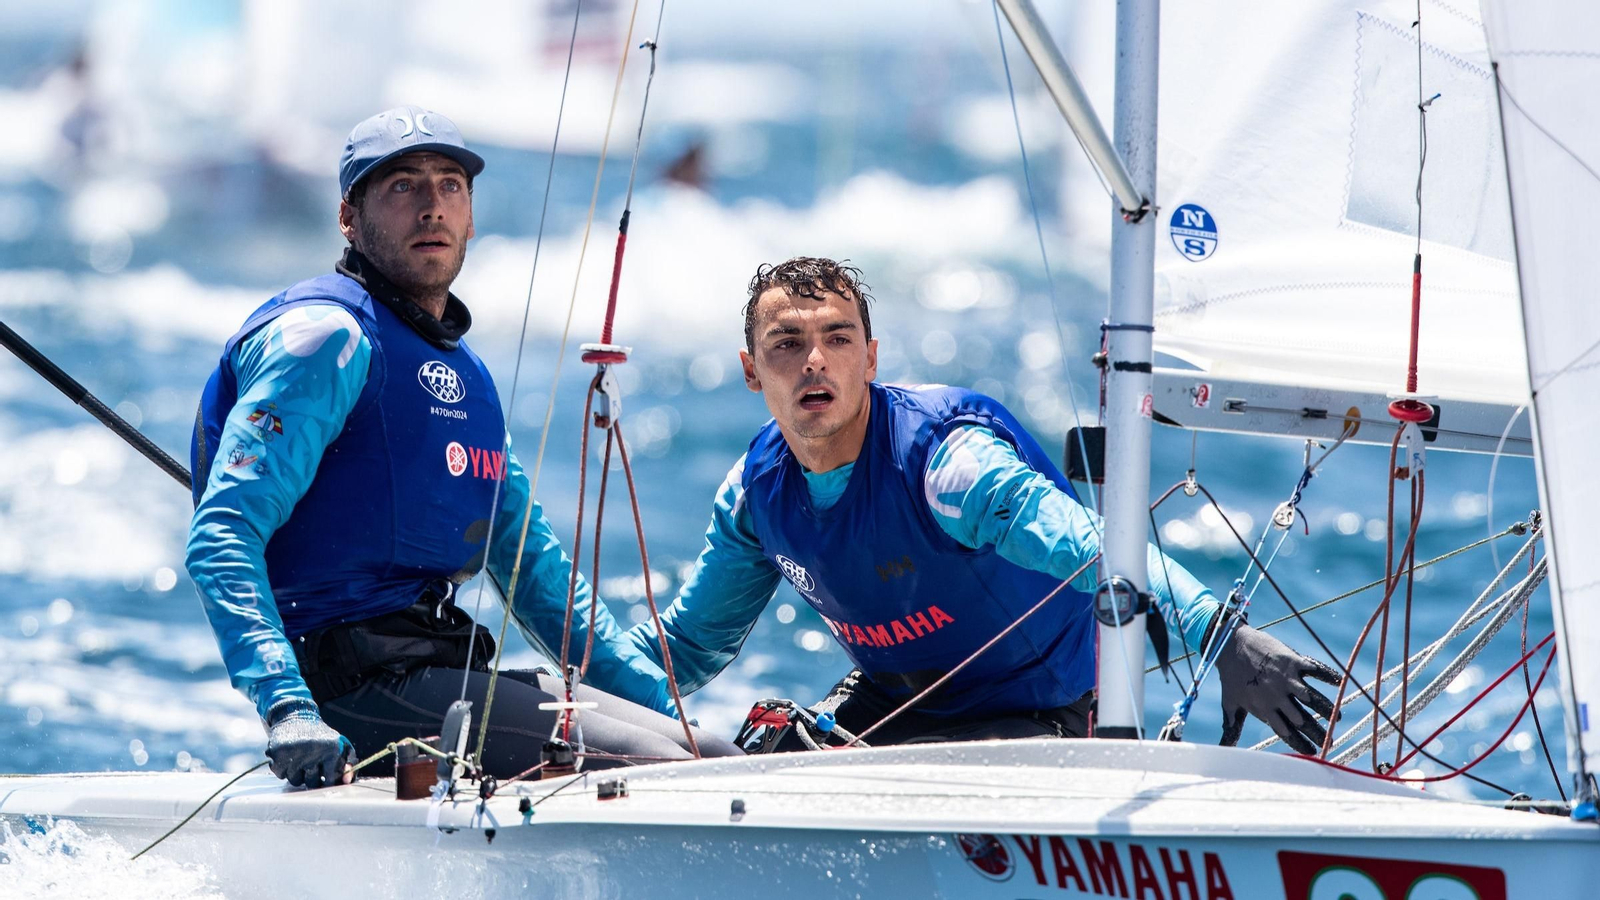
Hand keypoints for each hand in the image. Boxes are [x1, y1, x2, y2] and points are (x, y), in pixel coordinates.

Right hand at [265, 700, 356, 787]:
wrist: (296, 718)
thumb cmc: (322, 737)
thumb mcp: (342, 744)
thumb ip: (351, 762)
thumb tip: (347, 781)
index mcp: (332, 749)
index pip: (331, 780)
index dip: (328, 782)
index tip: (326, 778)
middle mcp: (313, 751)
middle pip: (312, 783)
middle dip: (313, 778)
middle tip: (312, 765)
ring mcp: (294, 753)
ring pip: (296, 781)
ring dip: (298, 774)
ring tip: (300, 759)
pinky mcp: (278, 754)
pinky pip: (281, 775)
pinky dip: (284, 770)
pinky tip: (289, 758)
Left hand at [1214, 622, 1338, 753]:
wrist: (1229, 645)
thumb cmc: (1230, 676)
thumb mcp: (1230, 703)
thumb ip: (1231, 726)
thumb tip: (1224, 748)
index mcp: (1264, 709)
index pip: (1285, 732)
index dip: (1300, 743)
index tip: (1313, 752)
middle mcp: (1277, 696)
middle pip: (1302, 719)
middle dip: (1317, 732)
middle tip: (1330, 741)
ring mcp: (1286, 679)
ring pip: (1311, 698)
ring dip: (1326, 708)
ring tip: (1337, 717)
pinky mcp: (1291, 661)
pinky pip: (1314, 670)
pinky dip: (1327, 675)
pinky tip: (1339, 681)